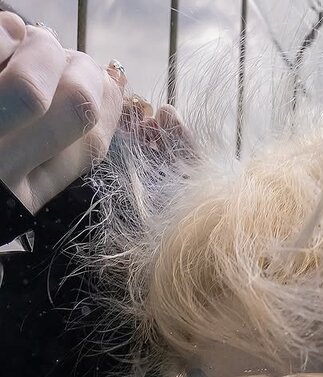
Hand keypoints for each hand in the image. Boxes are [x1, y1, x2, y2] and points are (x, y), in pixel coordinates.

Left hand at [0, 13, 126, 212]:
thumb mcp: (14, 188)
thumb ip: (56, 152)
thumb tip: (112, 86)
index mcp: (23, 200)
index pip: (90, 149)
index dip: (110, 106)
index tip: (110, 83)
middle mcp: (3, 171)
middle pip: (77, 111)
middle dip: (84, 70)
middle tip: (64, 56)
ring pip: (32, 86)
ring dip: (42, 46)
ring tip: (24, 40)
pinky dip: (6, 30)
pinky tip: (4, 34)